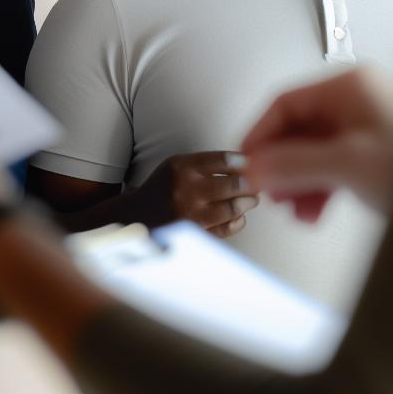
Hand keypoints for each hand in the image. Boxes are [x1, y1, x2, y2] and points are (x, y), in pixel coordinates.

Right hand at [134, 151, 258, 236]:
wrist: (137, 216)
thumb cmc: (163, 188)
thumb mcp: (176, 165)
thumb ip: (206, 163)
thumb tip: (245, 165)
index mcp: (182, 167)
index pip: (224, 160)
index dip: (244, 162)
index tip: (251, 164)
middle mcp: (186, 189)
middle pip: (234, 184)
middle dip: (251, 184)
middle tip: (255, 184)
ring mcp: (192, 214)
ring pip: (234, 207)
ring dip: (248, 202)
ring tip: (250, 199)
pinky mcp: (195, 232)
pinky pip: (227, 227)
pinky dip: (238, 221)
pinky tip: (238, 216)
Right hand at [239, 68, 392, 219]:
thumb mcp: (347, 165)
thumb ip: (294, 164)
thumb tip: (256, 167)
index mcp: (350, 87)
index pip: (284, 103)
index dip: (259, 136)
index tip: (246, 165)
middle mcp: (358, 102)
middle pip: (297, 129)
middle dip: (280, 165)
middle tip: (269, 191)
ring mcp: (368, 128)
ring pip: (313, 151)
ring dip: (298, 182)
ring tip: (295, 208)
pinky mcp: (377, 155)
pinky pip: (332, 166)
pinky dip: (318, 188)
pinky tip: (316, 211)